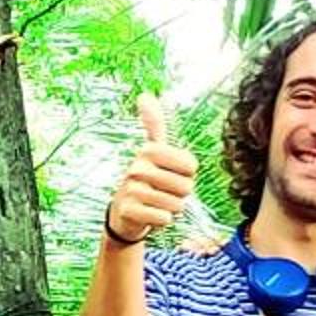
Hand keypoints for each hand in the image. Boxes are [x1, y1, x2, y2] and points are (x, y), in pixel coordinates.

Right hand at [103, 94, 217, 249]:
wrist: (124, 213)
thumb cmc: (146, 179)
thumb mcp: (152, 150)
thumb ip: (154, 124)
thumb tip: (144, 95)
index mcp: (149, 151)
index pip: (191, 166)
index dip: (187, 175)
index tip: (172, 174)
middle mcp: (137, 167)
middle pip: (186, 187)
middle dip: (180, 194)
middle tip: (163, 192)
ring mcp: (131, 189)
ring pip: (176, 205)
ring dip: (171, 208)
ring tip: (157, 203)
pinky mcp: (129, 210)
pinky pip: (163, 218)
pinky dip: (162, 221)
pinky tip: (150, 214)